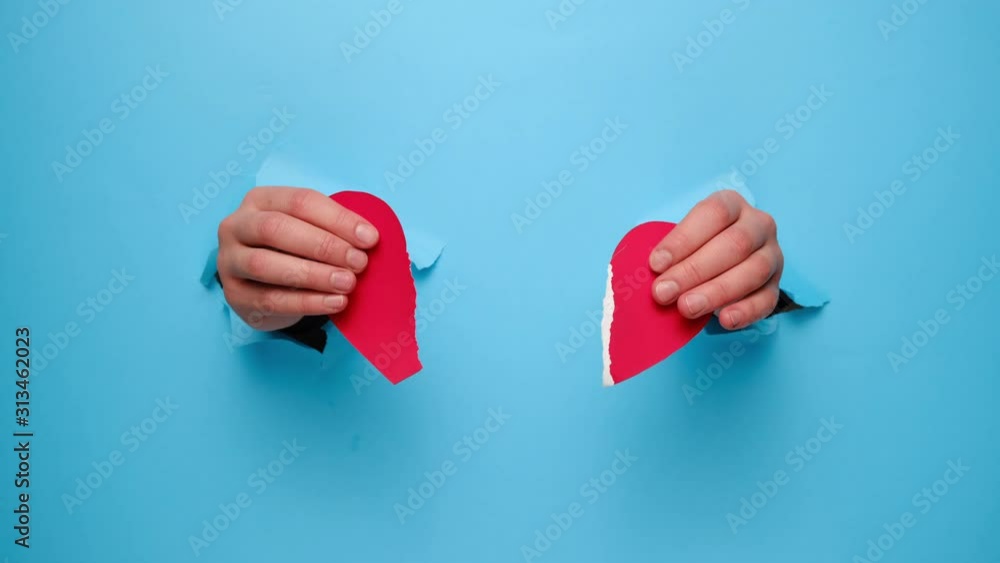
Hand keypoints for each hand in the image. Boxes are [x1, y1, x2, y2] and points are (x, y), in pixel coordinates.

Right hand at [216, 186, 378, 331]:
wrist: (266, 285)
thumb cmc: (294, 249)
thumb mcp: (311, 230)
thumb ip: (334, 229)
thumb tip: (369, 238)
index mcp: (260, 200)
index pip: (300, 202)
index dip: (338, 219)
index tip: (370, 238)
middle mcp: (236, 226)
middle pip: (276, 229)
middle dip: (323, 246)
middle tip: (358, 262)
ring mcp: (229, 262)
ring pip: (266, 265)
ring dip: (313, 275)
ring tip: (348, 283)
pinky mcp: (234, 296)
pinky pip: (270, 300)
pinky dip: (307, 302)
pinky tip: (335, 302)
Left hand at [648, 190, 782, 330]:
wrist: (721, 262)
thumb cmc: (694, 247)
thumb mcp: (681, 239)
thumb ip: (668, 253)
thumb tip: (644, 275)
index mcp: (732, 204)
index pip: (713, 214)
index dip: (683, 239)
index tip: (656, 264)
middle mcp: (758, 225)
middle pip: (734, 244)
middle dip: (694, 271)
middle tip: (663, 293)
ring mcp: (772, 255)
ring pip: (753, 271)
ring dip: (717, 292)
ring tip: (686, 308)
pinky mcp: (776, 285)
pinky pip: (767, 299)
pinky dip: (746, 311)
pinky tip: (724, 320)